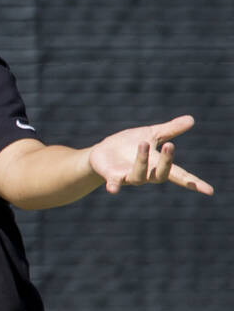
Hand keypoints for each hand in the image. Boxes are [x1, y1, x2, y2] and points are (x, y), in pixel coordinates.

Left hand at [88, 115, 213, 195]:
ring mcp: (128, 176)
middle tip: (171, 144)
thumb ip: (169, 130)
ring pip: (139, 175)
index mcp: (157, 164)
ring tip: (144, 142)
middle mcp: (145, 174)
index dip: (194, 182)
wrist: (102, 151)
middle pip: (161, 175)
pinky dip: (114, 186)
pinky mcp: (112, 176)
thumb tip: (191, 119)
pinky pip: (114, 183)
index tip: (209, 190)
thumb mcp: (150, 134)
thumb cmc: (128, 145)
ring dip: (142, 160)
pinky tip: (113, 189)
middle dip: (167, 161)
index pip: (180, 174)